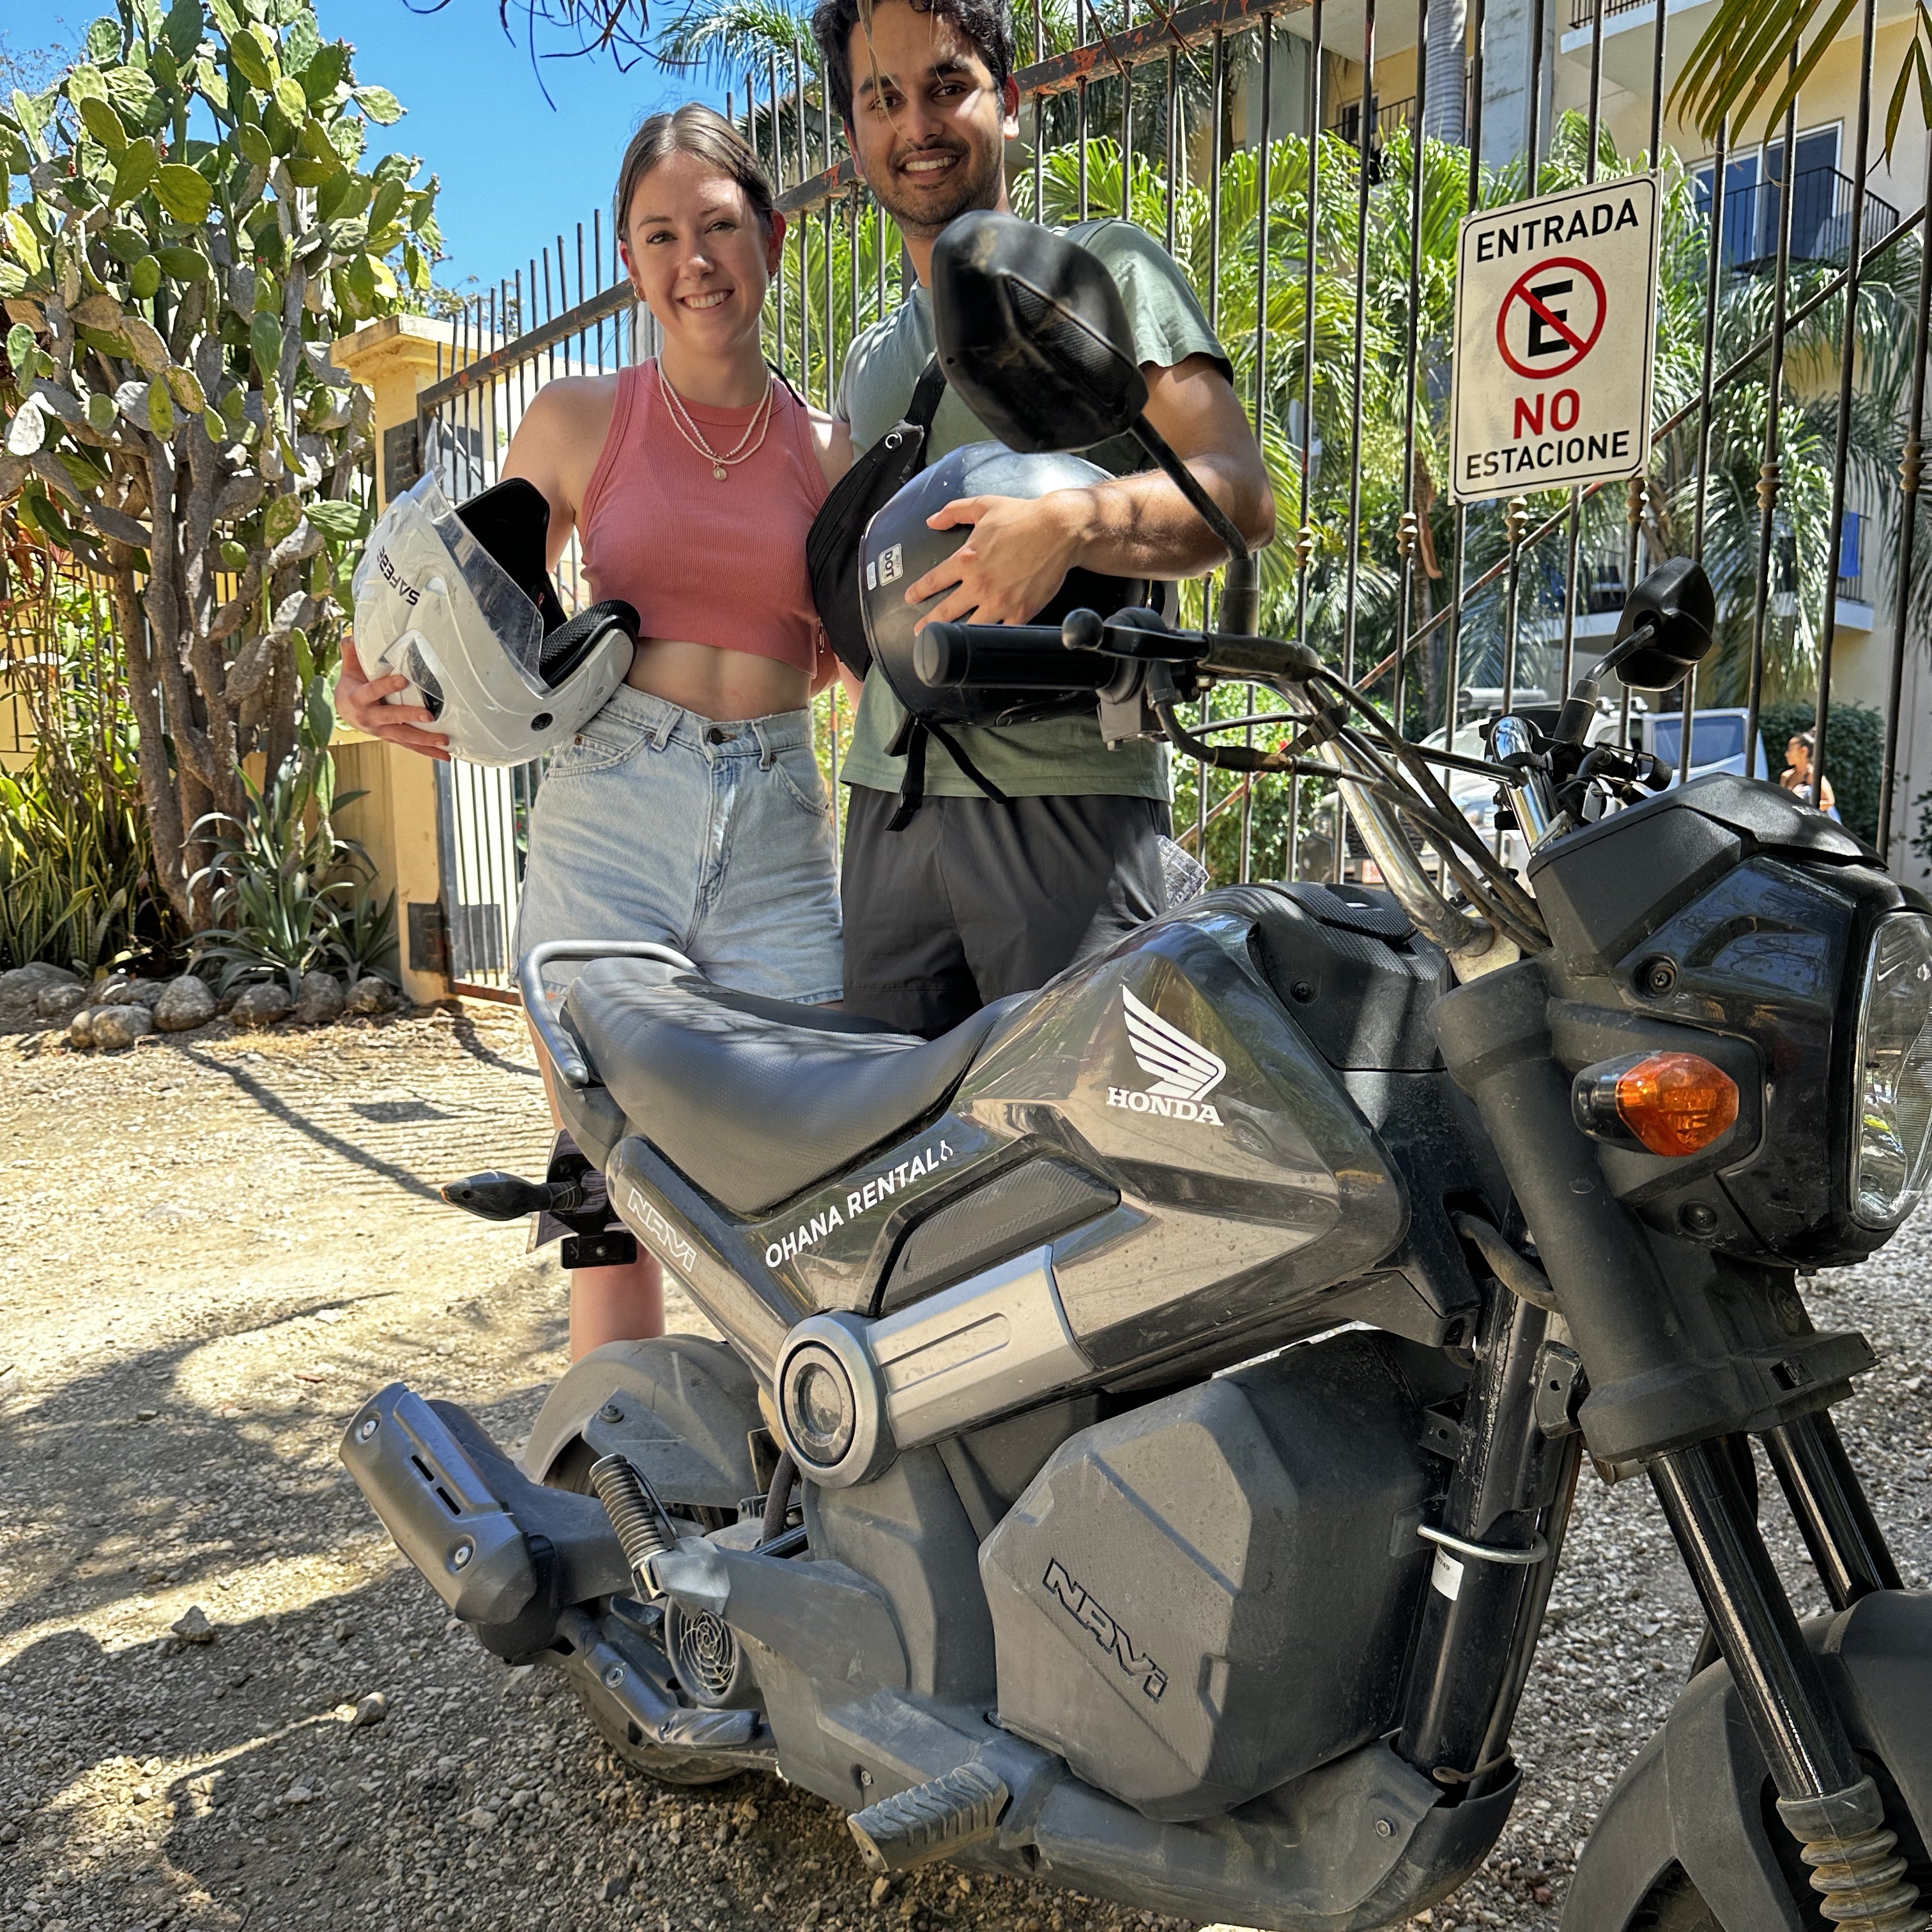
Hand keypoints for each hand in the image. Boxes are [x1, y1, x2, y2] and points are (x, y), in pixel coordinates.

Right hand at [334, 633, 450, 760]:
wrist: (346, 710)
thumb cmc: (353, 683)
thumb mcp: (349, 667)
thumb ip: (352, 651)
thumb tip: (353, 634)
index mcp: (358, 698)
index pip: (372, 691)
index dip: (386, 686)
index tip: (403, 680)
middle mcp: (370, 718)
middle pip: (391, 718)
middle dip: (409, 716)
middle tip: (428, 715)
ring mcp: (382, 731)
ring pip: (404, 737)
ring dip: (424, 740)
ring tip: (444, 741)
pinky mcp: (393, 738)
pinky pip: (411, 746)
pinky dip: (428, 752)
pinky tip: (445, 756)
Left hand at [904, 491, 1084, 630]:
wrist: (1059, 530)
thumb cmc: (1024, 516)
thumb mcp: (984, 505)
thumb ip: (953, 512)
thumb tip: (932, 520)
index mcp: (966, 559)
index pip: (934, 580)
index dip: (919, 591)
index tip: (911, 597)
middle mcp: (979, 584)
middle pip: (946, 611)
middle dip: (928, 623)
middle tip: (919, 631)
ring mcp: (999, 602)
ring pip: (970, 628)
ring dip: (955, 636)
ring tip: (947, 645)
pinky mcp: (1020, 612)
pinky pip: (1001, 633)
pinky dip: (991, 638)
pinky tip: (982, 644)